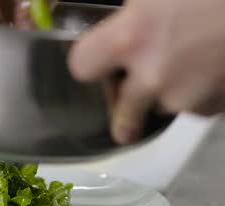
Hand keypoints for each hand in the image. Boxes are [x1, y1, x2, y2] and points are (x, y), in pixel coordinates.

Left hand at [69, 0, 224, 143]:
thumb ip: (134, 5)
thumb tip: (111, 7)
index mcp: (130, 38)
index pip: (81, 67)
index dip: (90, 63)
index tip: (101, 60)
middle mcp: (152, 77)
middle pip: (123, 110)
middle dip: (128, 102)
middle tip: (138, 86)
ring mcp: (187, 97)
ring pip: (166, 105)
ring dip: (172, 90)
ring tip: (194, 55)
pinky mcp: (218, 107)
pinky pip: (200, 106)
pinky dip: (205, 91)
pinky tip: (217, 62)